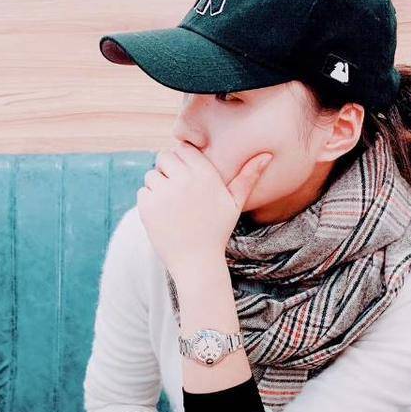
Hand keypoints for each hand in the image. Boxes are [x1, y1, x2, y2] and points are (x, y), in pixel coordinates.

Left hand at [136, 142, 271, 277]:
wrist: (197, 262)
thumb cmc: (217, 231)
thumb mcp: (235, 203)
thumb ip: (247, 176)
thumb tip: (267, 155)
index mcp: (205, 175)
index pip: (183, 148)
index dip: (182, 160)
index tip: (186, 176)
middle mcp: (184, 180)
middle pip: (164, 157)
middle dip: (168, 170)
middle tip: (177, 192)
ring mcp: (164, 192)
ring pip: (151, 174)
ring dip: (158, 186)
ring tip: (172, 206)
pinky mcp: (148, 206)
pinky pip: (143, 191)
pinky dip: (149, 201)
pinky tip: (164, 216)